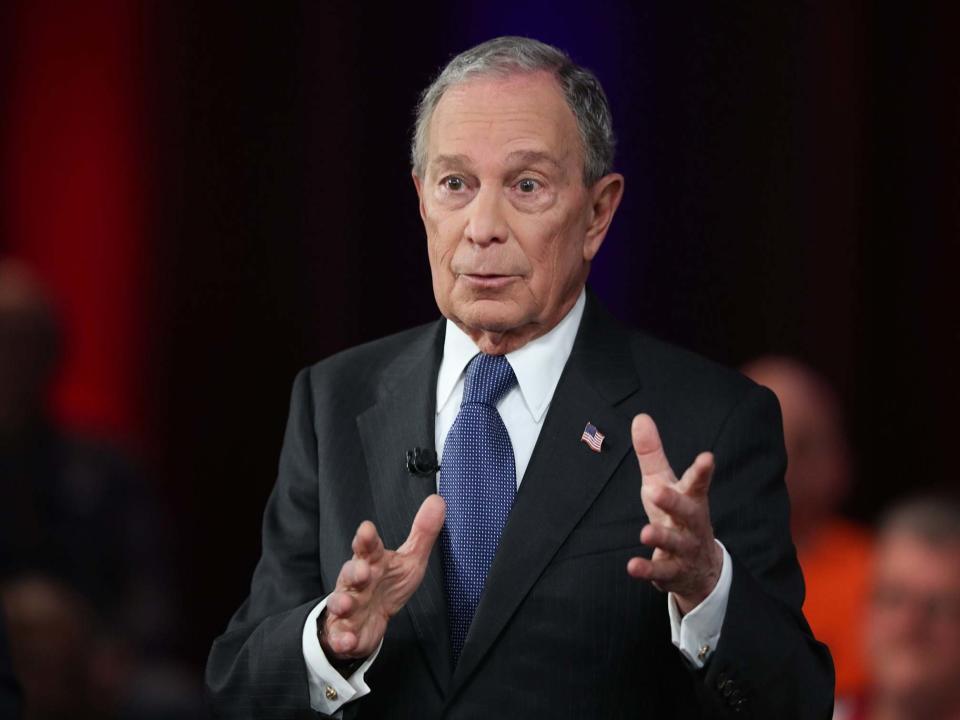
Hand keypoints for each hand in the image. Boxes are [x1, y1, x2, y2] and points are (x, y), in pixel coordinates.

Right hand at [320, 494, 444, 660]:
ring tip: (346, 605)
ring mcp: (348, 606)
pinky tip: (348, 640)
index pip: (368, 546)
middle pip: (351, 572)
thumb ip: (422, 533)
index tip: (367, 529)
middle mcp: (356, 582)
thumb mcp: (409, 560)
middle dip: (354, 571)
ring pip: (341, 602)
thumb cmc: (387, 584)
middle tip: (361, 570)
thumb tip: (438, 501)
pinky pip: (341, 635)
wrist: (366, 620)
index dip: (366, 538)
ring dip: (342, 603)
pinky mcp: (344, 631)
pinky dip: (343, 639)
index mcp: (372, 562)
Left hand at [626, 414, 722, 614]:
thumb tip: (640, 417)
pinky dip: (647, 569)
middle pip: (686, 511)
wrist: (699, 566)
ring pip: (675, 543)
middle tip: (656, 490)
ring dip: (661, 537)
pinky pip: (661, 572)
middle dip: (674, 501)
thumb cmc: (676, 514)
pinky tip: (631, 566)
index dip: (702, 470)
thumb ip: (652, 454)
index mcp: (690, 499)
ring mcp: (684, 549)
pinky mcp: (673, 572)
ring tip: (645, 533)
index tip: (707, 457)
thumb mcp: (663, 482)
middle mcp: (691, 523)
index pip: (697, 482)